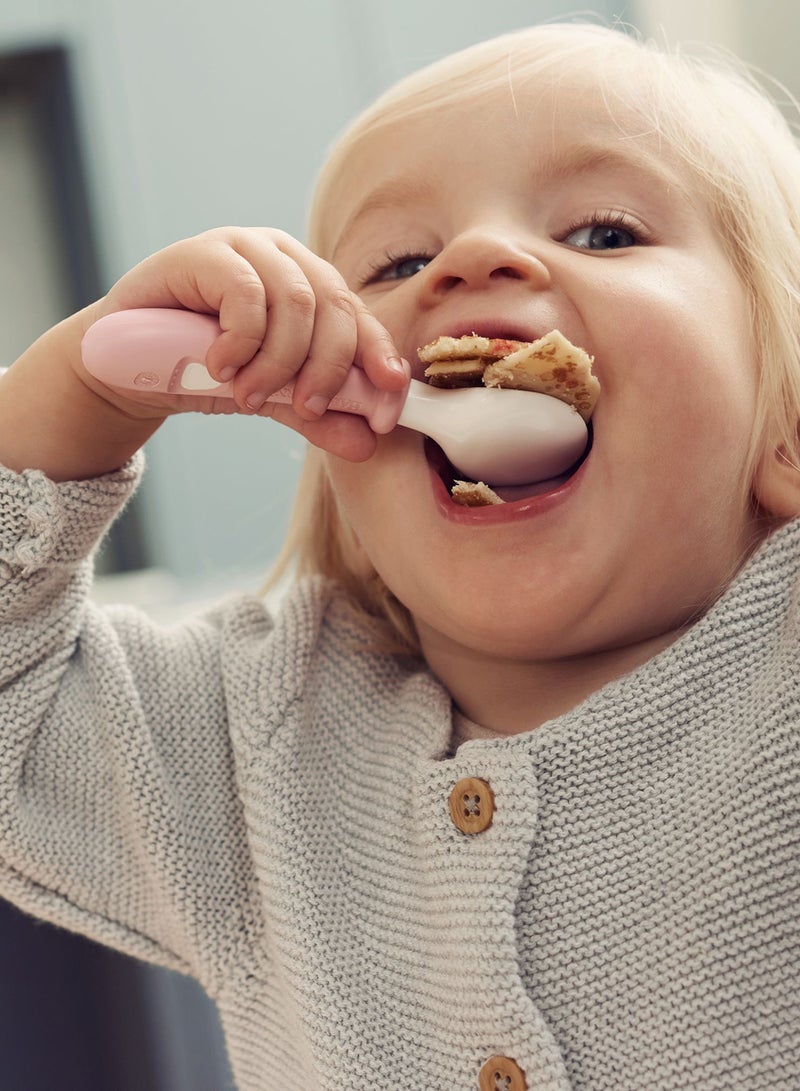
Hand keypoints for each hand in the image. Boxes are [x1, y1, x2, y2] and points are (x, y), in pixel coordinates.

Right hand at [86, 227, 406, 461]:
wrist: (128, 364)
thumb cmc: (204, 371)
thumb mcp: (270, 397)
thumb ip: (318, 415)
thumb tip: (368, 443)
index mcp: (310, 284)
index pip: (359, 315)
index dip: (379, 356)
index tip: (389, 401)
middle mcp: (285, 258)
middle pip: (334, 306)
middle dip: (328, 367)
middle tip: (305, 409)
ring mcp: (245, 248)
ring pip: (295, 300)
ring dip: (279, 362)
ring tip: (249, 395)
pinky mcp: (204, 253)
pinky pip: (245, 294)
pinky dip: (242, 342)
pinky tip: (222, 368)